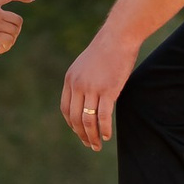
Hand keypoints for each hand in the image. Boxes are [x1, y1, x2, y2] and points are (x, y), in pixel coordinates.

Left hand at [60, 28, 137, 147]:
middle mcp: (78, 85)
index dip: (71, 123)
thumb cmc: (105, 50)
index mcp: (70, 80)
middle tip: (89, 144)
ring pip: (88, 120)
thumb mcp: (85, 65)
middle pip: (75, 118)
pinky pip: (103, 116)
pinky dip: (104, 129)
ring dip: (92, 136)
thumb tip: (84, 96)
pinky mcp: (108, 91)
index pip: (66, 108)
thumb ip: (82, 80)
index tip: (78, 132)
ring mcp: (92, 89)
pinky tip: (107, 136)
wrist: (118, 38)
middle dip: (81, 134)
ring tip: (96, 146)